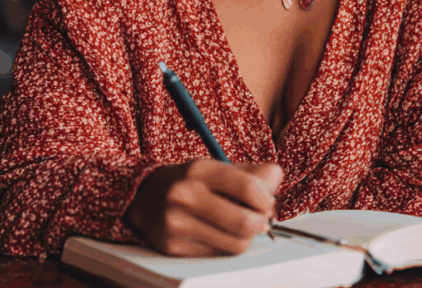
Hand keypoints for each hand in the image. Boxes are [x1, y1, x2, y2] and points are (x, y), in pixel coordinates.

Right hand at [125, 159, 282, 255]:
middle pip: (244, 221)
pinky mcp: (173, 247)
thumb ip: (251, 173)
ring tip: (243, 227)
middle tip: (261, 219)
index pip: (247, 186)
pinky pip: (217, 255)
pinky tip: (220, 234)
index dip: (266, 199)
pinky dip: (226, 246)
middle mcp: (185, 195)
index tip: (267, 202)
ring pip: (235, 243)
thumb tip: (276, 179)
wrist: (145, 197)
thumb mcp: (217, 167)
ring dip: (247, 238)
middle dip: (261, 223)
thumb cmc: (190, 182)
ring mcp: (177, 223)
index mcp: (200, 170)